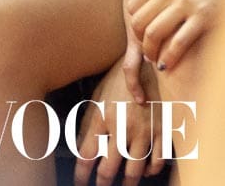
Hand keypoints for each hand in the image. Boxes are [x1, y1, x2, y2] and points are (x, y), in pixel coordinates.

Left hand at [73, 57, 165, 185]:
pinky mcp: (163, 132)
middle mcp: (122, 128)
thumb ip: (90, 123)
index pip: (87, 154)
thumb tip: (81, 147)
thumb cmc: (118, 82)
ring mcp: (144, 132)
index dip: (81, 174)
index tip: (78, 183)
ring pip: (135, 170)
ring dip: (128, 181)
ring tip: (123, 185)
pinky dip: (152, 170)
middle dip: (103, 182)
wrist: (149, 66)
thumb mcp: (97, 98)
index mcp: (101, 118)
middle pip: (109, 168)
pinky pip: (158, 162)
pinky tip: (146, 171)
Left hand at [127, 0, 224, 73]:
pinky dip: (170, 56)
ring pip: (154, 33)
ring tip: (153, 59)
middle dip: (139, 39)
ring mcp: (186, 4)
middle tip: (145, 49)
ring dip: (150, 50)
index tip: (139, 31)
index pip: (134, 5)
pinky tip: (167, 64)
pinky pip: (179, 41)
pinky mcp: (204, 17)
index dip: (133, 21)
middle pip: (140, 20)